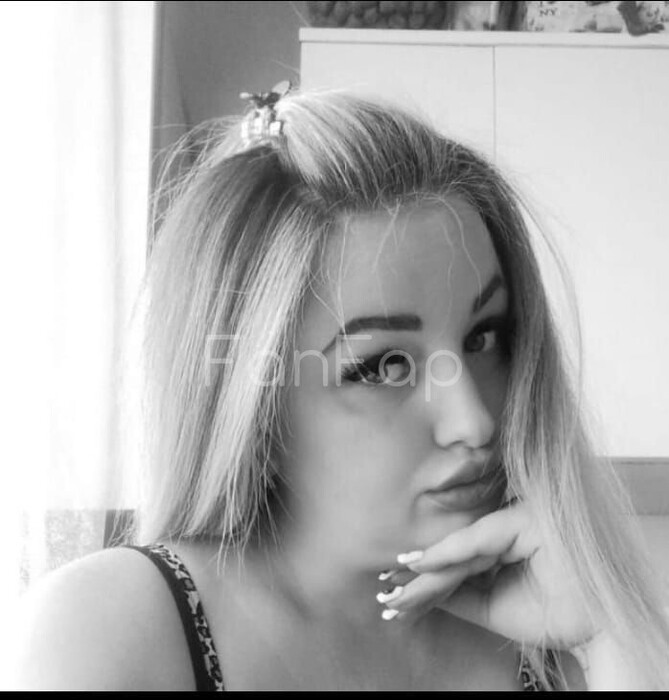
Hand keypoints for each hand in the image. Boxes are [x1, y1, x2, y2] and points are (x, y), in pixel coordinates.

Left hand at [377, 500, 599, 650]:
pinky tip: (418, 565)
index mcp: (502, 541)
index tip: (394, 588)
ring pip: (460, 550)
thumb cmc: (552, 613)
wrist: (599, 627)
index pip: (458, 559)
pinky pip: (477, 540)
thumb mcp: (493, 608)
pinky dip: (446, 554)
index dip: (426, 576)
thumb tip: (420, 586)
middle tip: (386, 596)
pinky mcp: (522, 519)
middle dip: (420, 580)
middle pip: (454, 555)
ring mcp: (515, 518)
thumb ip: (460, 593)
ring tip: (396, 593)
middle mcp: (506, 524)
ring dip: (427, 575)